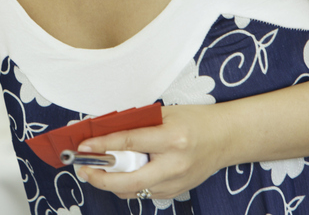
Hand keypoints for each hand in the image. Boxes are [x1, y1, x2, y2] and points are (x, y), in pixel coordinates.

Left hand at [74, 104, 231, 200]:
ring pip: (134, 191)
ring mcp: (176, 182)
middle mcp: (174, 165)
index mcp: (172, 138)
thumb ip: (136, 124)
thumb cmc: (195, 120)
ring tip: (98, 171)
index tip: (83, 147)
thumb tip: (104, 132)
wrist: (225, 138)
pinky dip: (128, 185)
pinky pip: (144, 193)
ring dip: (111, 183)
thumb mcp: (164, 114)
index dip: (102, 147)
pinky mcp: (176, 192)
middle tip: (83, 169)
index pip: (129, 143)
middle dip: (100, 178)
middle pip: (128, 181)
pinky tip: (121, 174)